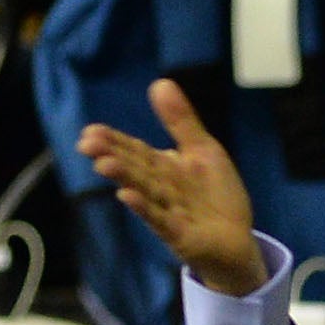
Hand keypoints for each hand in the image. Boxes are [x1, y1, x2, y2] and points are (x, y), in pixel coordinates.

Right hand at [75, 78, 268, 296]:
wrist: (238, 242)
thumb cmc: (215, 196)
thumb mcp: (202, 151)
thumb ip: (181, 122)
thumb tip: (160, 82)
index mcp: (162, 167)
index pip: (134, 150)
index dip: (113, 141)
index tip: (89, 131)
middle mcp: (160, 189)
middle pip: (135, 169)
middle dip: (112, 156)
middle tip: (86, 144)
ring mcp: (169, 213)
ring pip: (145, 192)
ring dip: (125, 178)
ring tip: (103, 165)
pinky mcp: (181, 235)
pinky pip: (162, 221)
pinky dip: (146, 209)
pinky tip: (128, 197)